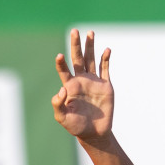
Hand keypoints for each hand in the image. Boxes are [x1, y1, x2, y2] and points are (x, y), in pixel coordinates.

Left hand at [52, 29, 113, 143]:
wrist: (94, 133)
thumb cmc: (75, 126)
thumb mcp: (62, 118)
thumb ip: (58, 104)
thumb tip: (61, 90)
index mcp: (69, 86)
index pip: (64, 70)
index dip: (61, 63)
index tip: (59, 56)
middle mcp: (81, 80)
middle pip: (78, 58)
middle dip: (76, 45)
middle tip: (75, 31)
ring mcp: (94, 81)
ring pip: (91, 59)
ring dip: (90, 46)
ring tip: (90, 32)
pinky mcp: (105, 86)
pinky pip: (105, 69)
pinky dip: (106, 59)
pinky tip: (106, 50)